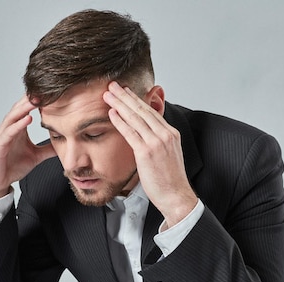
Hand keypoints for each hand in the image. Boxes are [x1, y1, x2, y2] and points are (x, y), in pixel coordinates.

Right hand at [0, 95, 55, 200]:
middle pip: (20, 108)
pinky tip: (28, 118)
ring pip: (14, 116)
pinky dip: (18, 124)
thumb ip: (48, 148)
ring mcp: (3, 136)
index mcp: (18, 128)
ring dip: (25, 107)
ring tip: (37, 99)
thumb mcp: (36, 156)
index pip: (28, 110)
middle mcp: (10, 128)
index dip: (39, 101)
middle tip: (46, 88)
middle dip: (32, 98)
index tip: (53, 92)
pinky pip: (9, 132)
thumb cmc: (13, 166)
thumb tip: (64, 144)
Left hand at [103, 82, 197, 228]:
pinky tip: (111, 113)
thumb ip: (158, 142)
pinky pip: (130, 132)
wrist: (176, 195)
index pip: (151, 111)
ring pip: (135, 117)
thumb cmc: (170, 179)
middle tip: (113, 85)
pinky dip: (120, 121)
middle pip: (142, 110)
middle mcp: (165, 134)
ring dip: (120, 104)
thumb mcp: (168, 154)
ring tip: (108, 94)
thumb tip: (146, 137)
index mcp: (171, 133)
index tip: (126, 91)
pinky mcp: (146, 152)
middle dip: (126, 95)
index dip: (136, 99)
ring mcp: (156, 142)